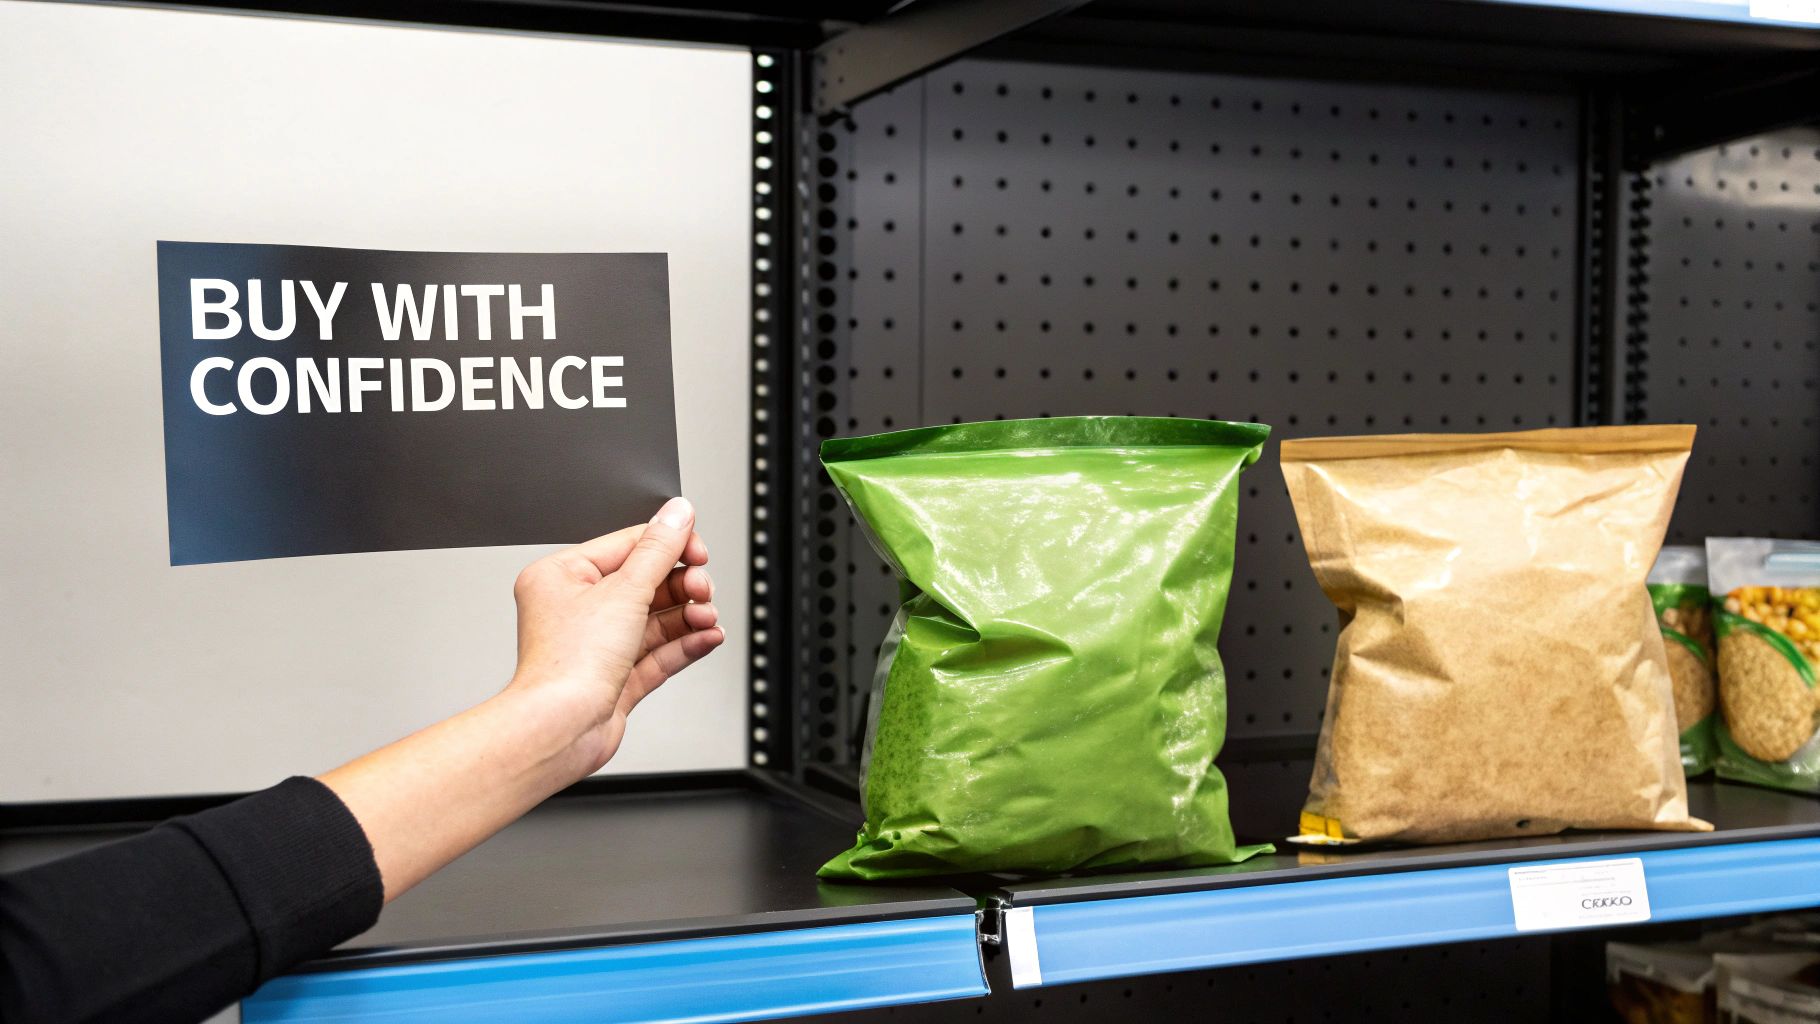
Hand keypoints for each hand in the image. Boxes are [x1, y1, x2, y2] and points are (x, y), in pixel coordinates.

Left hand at [505, 497, 725, 771]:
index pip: (627, 546)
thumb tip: (678, 513)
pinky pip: (658, 652)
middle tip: (703, 589)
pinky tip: (707, 637)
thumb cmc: (567, 664)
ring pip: (655, 620)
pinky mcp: (615, 678)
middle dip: (683, 587)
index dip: (668, 546)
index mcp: (562, 577)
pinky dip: (685, 643)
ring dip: (689, 616)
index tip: (699, 550)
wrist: (561, 729)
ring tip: (708, 617)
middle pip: (646, 583)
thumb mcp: (624, 591)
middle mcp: (576, 609)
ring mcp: (597, 646)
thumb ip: (659, 550)